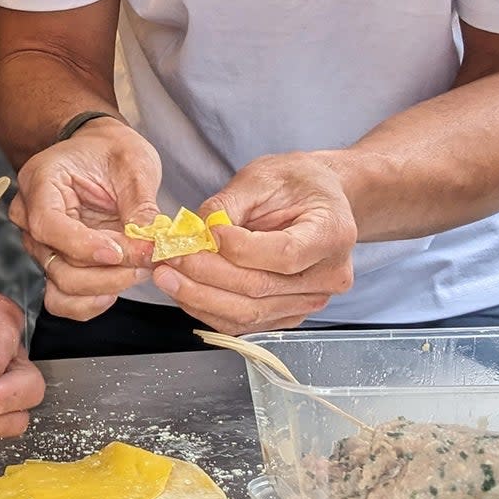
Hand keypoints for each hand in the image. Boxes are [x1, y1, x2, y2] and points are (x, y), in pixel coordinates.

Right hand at [12, 121, 163, 320]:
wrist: (101, 153)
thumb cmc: (111, 151)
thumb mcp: (133, 164)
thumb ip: (140, 204)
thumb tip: (151, 244)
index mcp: (40, 182)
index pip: (48, 224)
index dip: (83, 245)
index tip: (119, 252)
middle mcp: (31, 217)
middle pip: (56, 263)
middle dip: (106, 272)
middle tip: (146, 260)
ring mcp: (41, 244)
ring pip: (60, 286)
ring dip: (103, 288)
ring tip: (138, 269)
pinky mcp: (56, 263)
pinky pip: (63, 298)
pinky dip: (91, 302)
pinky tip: (117, 286)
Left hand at [151, 152, 355, 334]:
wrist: (320, 200)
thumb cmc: (297, 183)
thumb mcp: (264, 175)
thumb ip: (229, 203)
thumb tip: (195, 232)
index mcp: (331, 233)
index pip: (283, 255)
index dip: (239, 248)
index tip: (206, 232)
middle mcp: (328, 275)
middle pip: (260, 288)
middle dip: (206, 275)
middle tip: (168, 259)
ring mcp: (310, 300)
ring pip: (249, 313)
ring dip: (201, 298)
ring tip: (167, 277)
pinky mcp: (289, 313)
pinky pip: (246, 322)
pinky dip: (210, 309)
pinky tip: (185, 291)